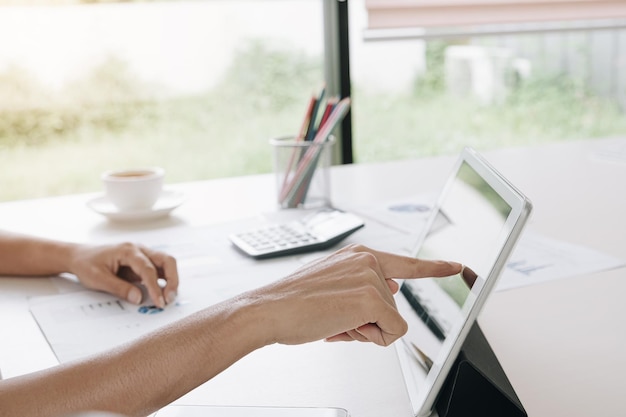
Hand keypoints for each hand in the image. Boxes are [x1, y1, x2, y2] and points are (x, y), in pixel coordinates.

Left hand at [67, 242, 178, 307]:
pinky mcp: (142, 263)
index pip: (148, 269)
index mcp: (128, 250)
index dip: (155, 287)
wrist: (78, 256)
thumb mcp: (98, 279)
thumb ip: (120, 288)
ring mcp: (142, 255)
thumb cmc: (86, 264)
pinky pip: (159, 270)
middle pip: (166, 260)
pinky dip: (164, 280)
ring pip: (166, 263)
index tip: (159, 302)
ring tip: (168, 297)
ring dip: (171, 280)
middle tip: (170, 298)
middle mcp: (139, 250)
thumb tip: (139, 298)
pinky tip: (162, 292)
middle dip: (172, 280)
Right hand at [246, 244, 461, 346]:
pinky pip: (391, 332)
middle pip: (392, 306)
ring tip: (334, 322)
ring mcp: (370, 278)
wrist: (269, 310)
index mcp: (357, 256)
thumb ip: (364, 286)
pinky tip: (343, 327)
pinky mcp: (372, 297)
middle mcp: (367, 261)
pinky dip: (371, 338)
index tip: (457, 266)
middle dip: (369, 322)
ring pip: (391, 321)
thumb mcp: (332, 286)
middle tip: (337, 320)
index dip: (434, 268)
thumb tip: (392, 288)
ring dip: (365, 331)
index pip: (404, 263)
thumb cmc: (293, 303)